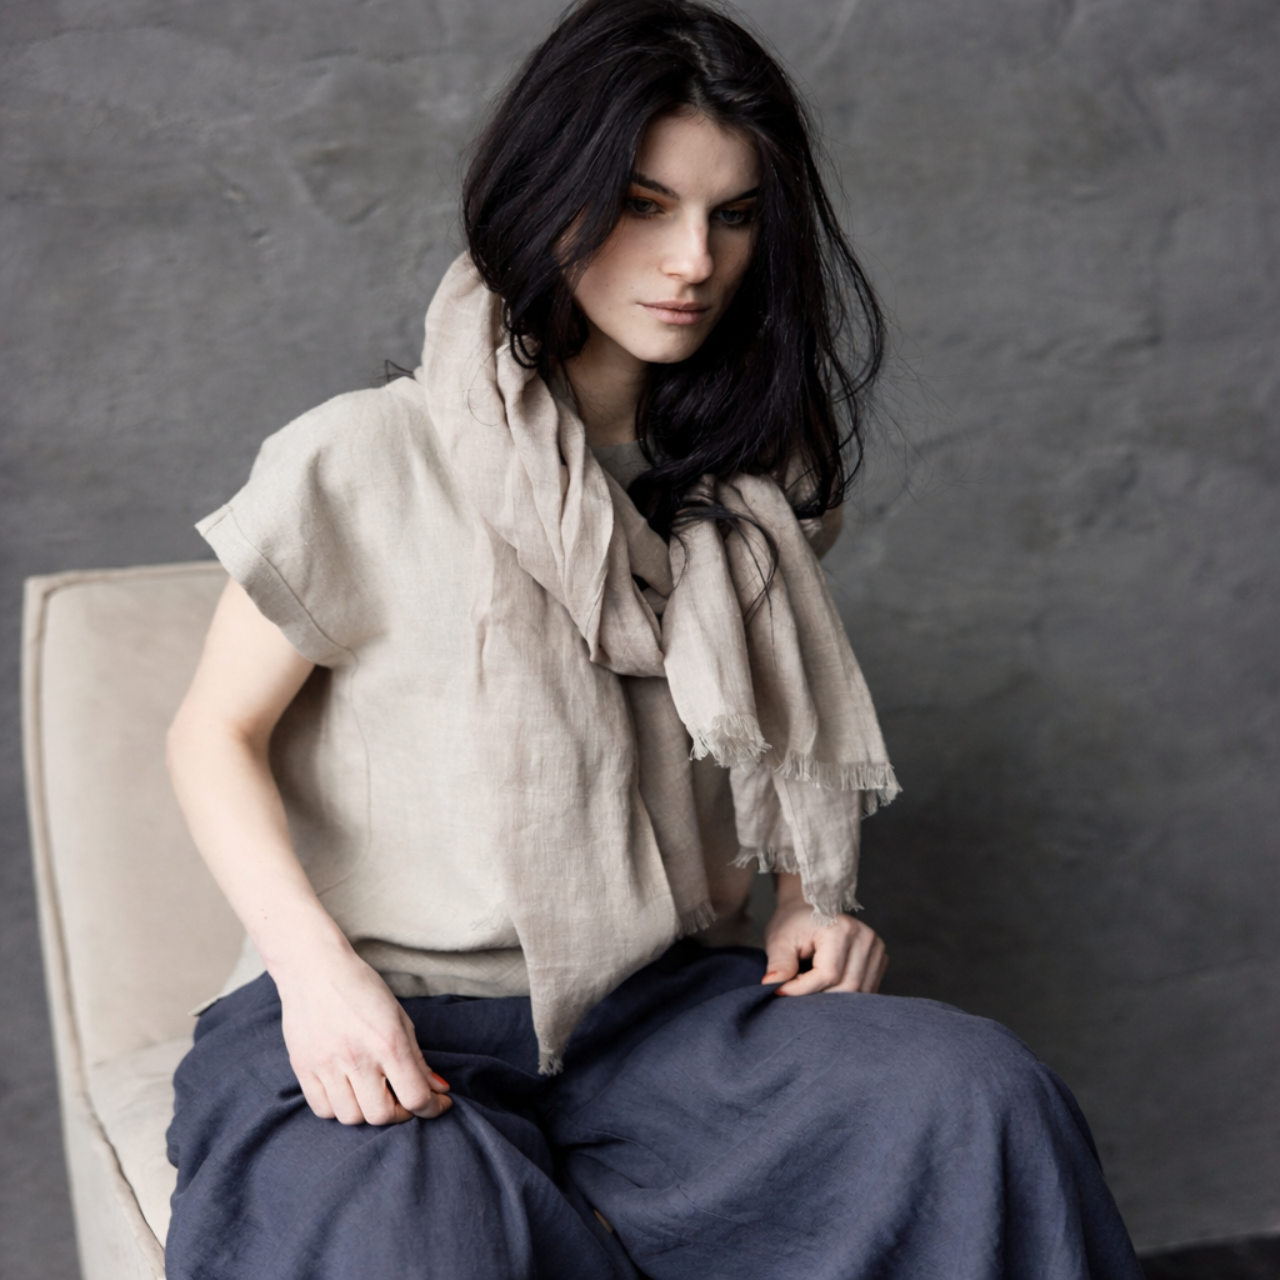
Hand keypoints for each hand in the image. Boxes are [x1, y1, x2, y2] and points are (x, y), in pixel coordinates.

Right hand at [274, 937, 451, 1125]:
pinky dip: (339, 1109)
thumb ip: (417, 1058)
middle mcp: (357, 1058)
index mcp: (387, 1042)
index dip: (432, 1108)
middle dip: (399, 1114)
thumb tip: (436, 1089)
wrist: (314, 968)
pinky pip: (322, 1109)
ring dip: (367, 1113)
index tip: (437, 1103)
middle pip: (381, 1115)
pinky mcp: (303, 1069)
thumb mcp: (398, 1016)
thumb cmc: (361, 987)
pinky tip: (347, 1093)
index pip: (415, 1096)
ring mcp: (326, 1066)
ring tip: (374, 1095)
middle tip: (403, 1099)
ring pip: (351, 1118)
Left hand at [762, 873, 886, 995]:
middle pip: (846, 987)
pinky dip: (845, 994)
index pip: (827, 975)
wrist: (807, 910)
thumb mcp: (779, 940)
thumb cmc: (793, 923)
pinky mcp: (879, 958)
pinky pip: (865, 989)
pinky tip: (827, 984)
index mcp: (840, 928)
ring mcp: (876, 948)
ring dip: (832, 997)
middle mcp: (864, 937)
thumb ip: (779, 964)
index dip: (802, 988)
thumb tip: (773, 985)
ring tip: (811, 983)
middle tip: (796, 987)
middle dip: (818, 995)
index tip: (782, 989)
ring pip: (858, 992)